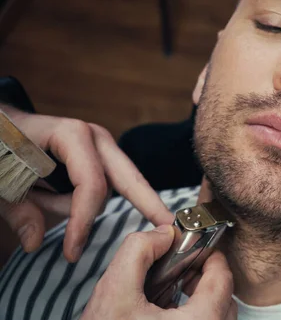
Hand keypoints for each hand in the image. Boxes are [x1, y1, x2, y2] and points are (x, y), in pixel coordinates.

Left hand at [0, 106, 173, 261]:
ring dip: (80, 206)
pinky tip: (67, 207)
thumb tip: (35, 242)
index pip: (91, 185)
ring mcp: (100, 145)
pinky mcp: (98, 156)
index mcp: (72, 135)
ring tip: (35, 196)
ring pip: (110, 189)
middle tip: (168, 225)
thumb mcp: (0, 178)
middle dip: (148, 202)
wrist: (0, 123)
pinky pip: (107, 185)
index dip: (83, 222)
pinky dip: (92, 202)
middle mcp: (94, 137)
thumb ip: (18, 210)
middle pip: (129, 178)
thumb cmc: (0, 143)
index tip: (72, 253)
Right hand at [81, 225, 236, 319]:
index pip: (223, 278)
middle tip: (184, 265)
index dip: (210, 256)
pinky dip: (193, 314)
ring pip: (217, 315)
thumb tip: (164, 234)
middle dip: (205, 276)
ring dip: (200, 297)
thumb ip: (138, 252)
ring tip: (174, 286)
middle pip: (224, 297)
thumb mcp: (113, 292)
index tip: (196, 246)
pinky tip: (166, 310)